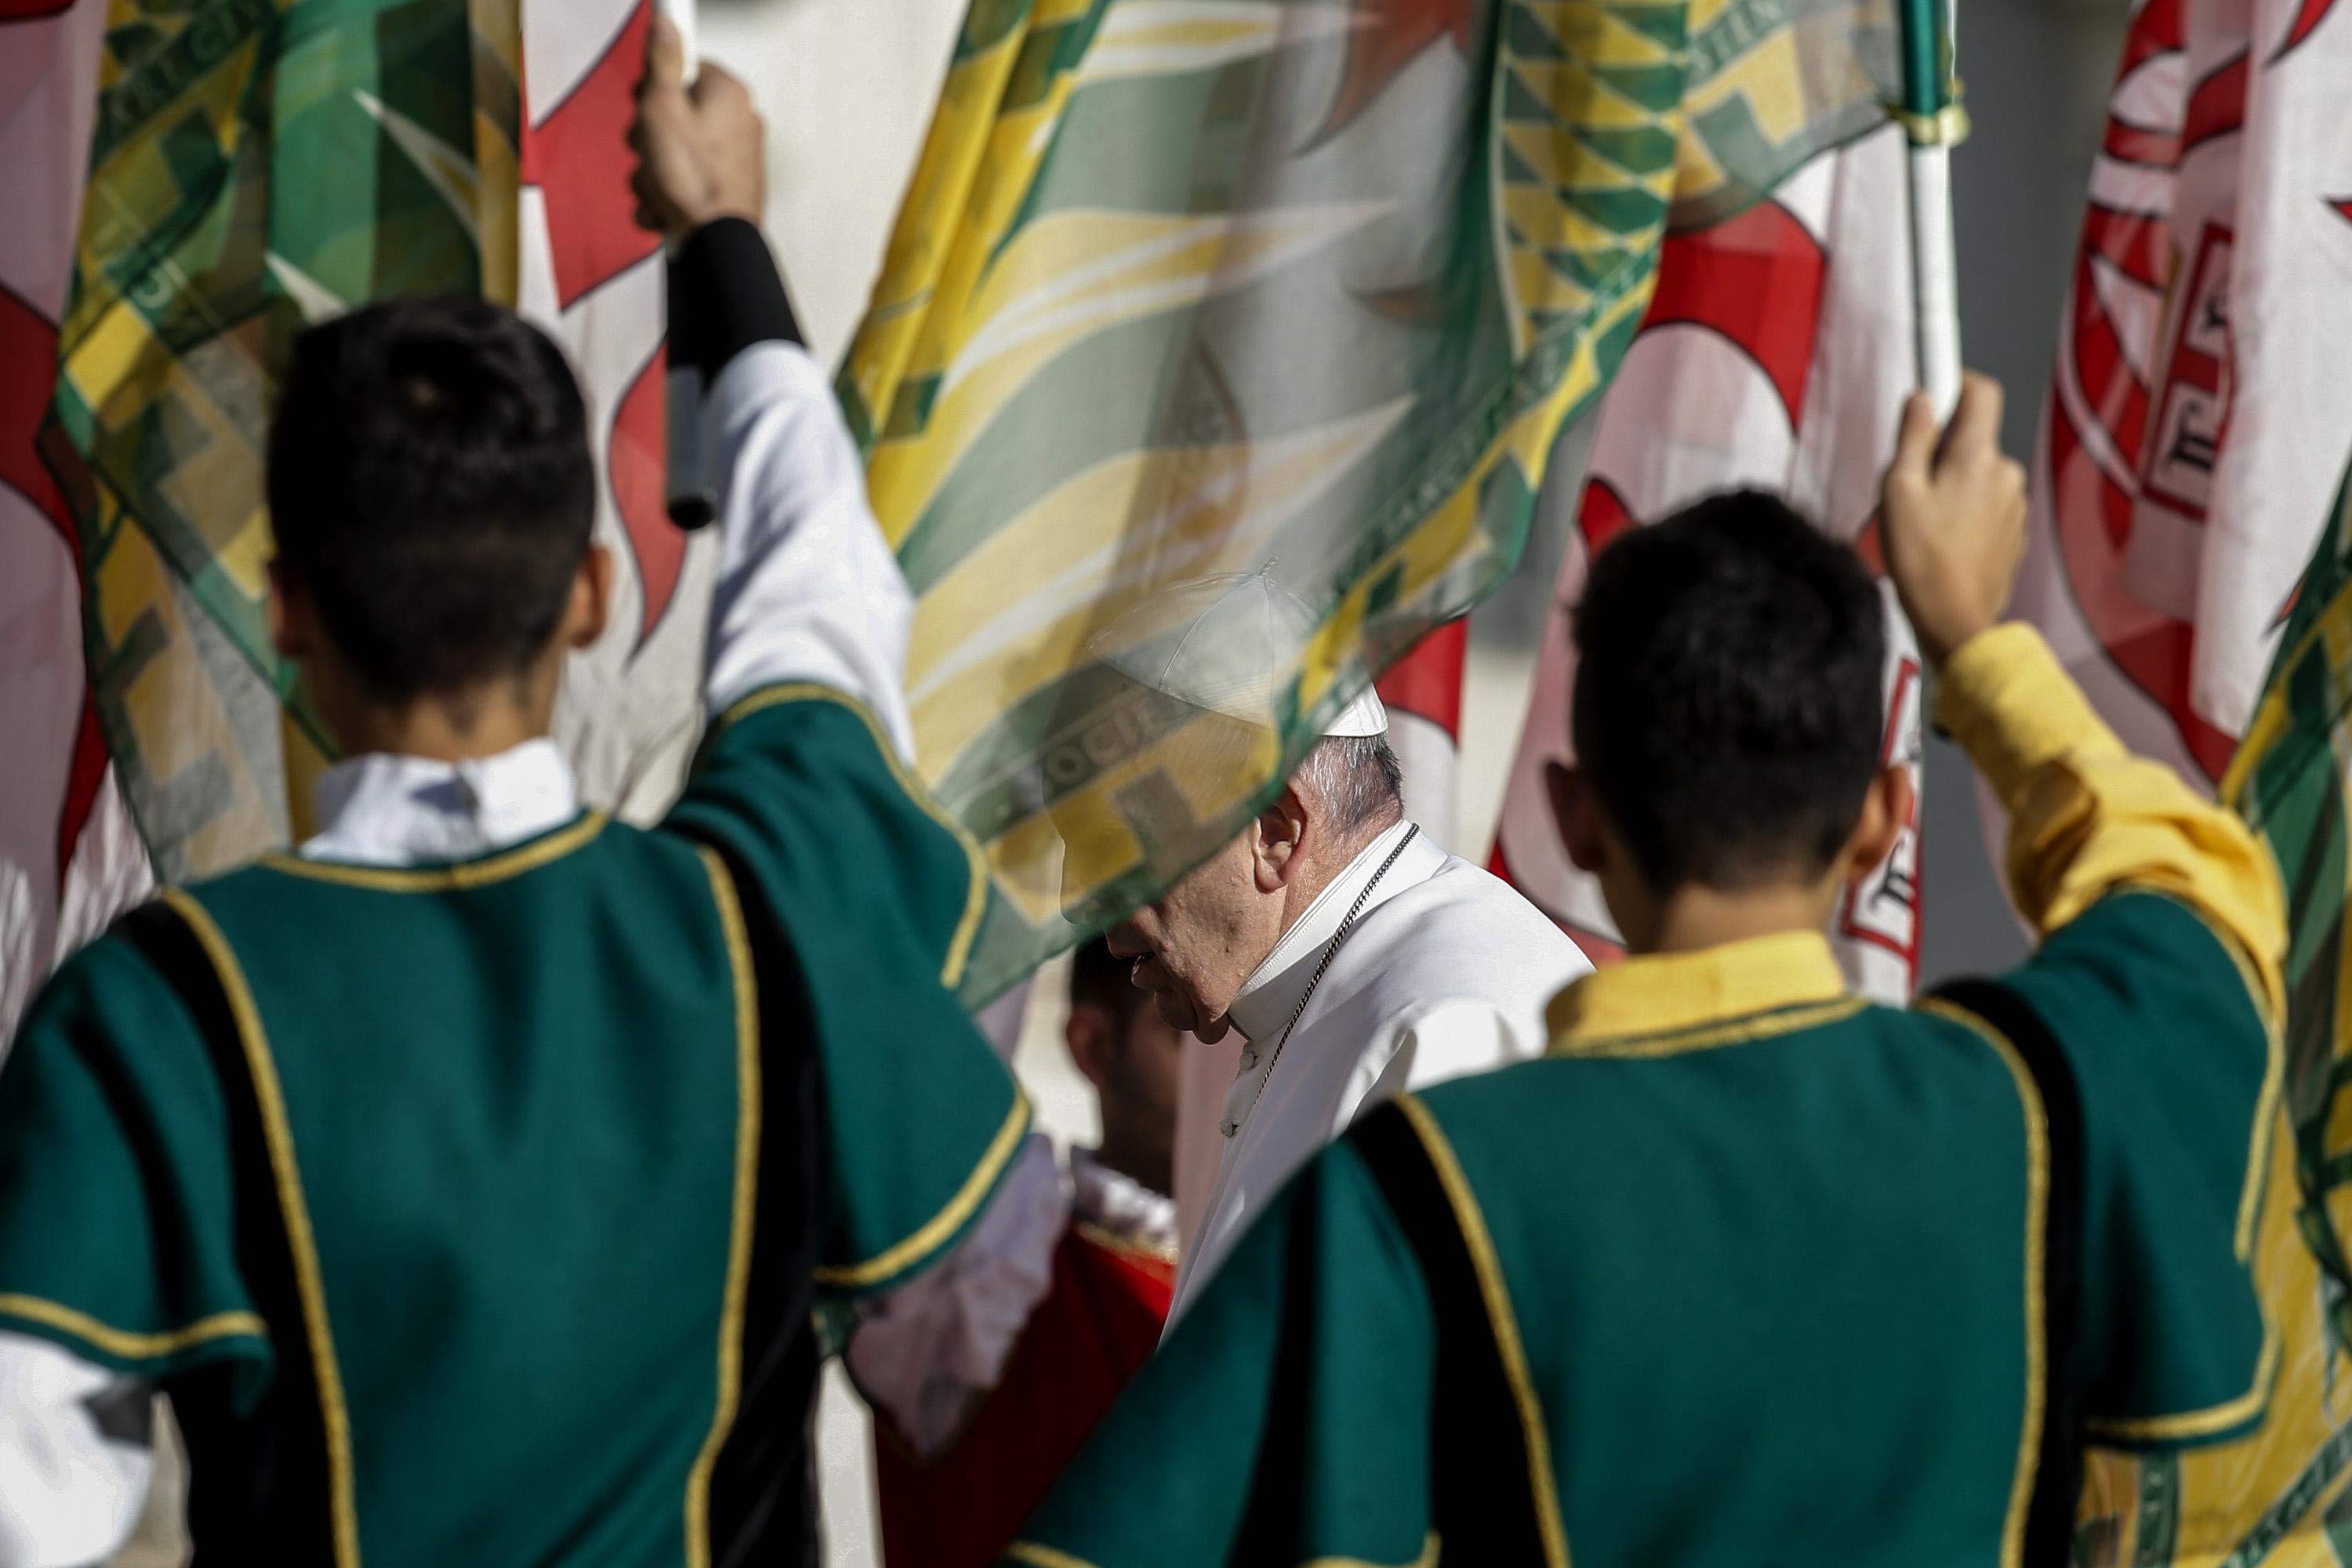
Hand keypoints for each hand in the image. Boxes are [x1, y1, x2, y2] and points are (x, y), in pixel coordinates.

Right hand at [630, 16, 764, 240]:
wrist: (715, 243)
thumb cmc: (694, 181)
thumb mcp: (663, 108)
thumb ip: (662, 63)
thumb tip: (667, 24)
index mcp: (728, 94)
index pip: (683, 68)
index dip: (654, 88)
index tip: (647, 105)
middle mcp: (737, 123)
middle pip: (673, 114)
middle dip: (649, 140)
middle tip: (652, 154)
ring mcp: (732, 159)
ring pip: (671, 154)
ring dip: (652, 175)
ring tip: (660, 189)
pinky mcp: (723, 189)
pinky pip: (682, 183)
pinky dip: (666, 198)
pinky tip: (666, 209)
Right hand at [1881, 372, 2029, 668]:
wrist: (1956, 620)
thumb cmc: (1922, 557)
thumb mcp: (1899, 491)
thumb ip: (1914, 439)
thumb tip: (1923, 400)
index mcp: (1978, 456)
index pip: (1983, 392)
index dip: (1959, 383)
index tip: (1935, 393)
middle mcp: (2007, 472)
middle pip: (1977, 439)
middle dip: (1946, 450)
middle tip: (1912, 482)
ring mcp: (2016, 505)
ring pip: (1982, 474)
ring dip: (1957, 484)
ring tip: (1927, 520)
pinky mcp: (2017, 533)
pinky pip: (1990, 505)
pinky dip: (1969, 512)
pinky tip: (1946, 540)